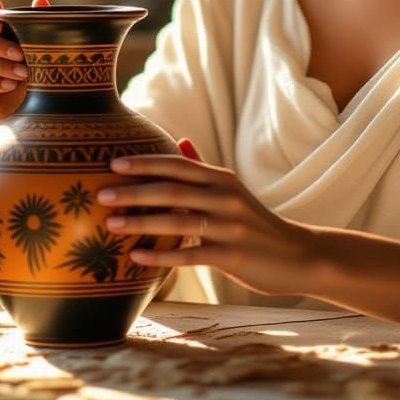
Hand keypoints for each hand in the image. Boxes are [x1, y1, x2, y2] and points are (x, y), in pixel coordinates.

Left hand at [98, 141, 315, 297]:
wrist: (297, 254)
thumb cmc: (255, 223)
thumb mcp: (233, 191)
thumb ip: (204, 169)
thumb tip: (182, 141)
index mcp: (221, 179)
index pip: (177, 165)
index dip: (145, 163)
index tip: (112, 163)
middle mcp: (225, 198)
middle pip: (173, 190)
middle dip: (135, 191)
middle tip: (101, 193)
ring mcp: (229, 227)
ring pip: (178, 222)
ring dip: (141, 223)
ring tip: (109, 225)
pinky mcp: (232, 256)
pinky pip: (191, 255)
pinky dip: (162, 256)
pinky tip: (137, 257)